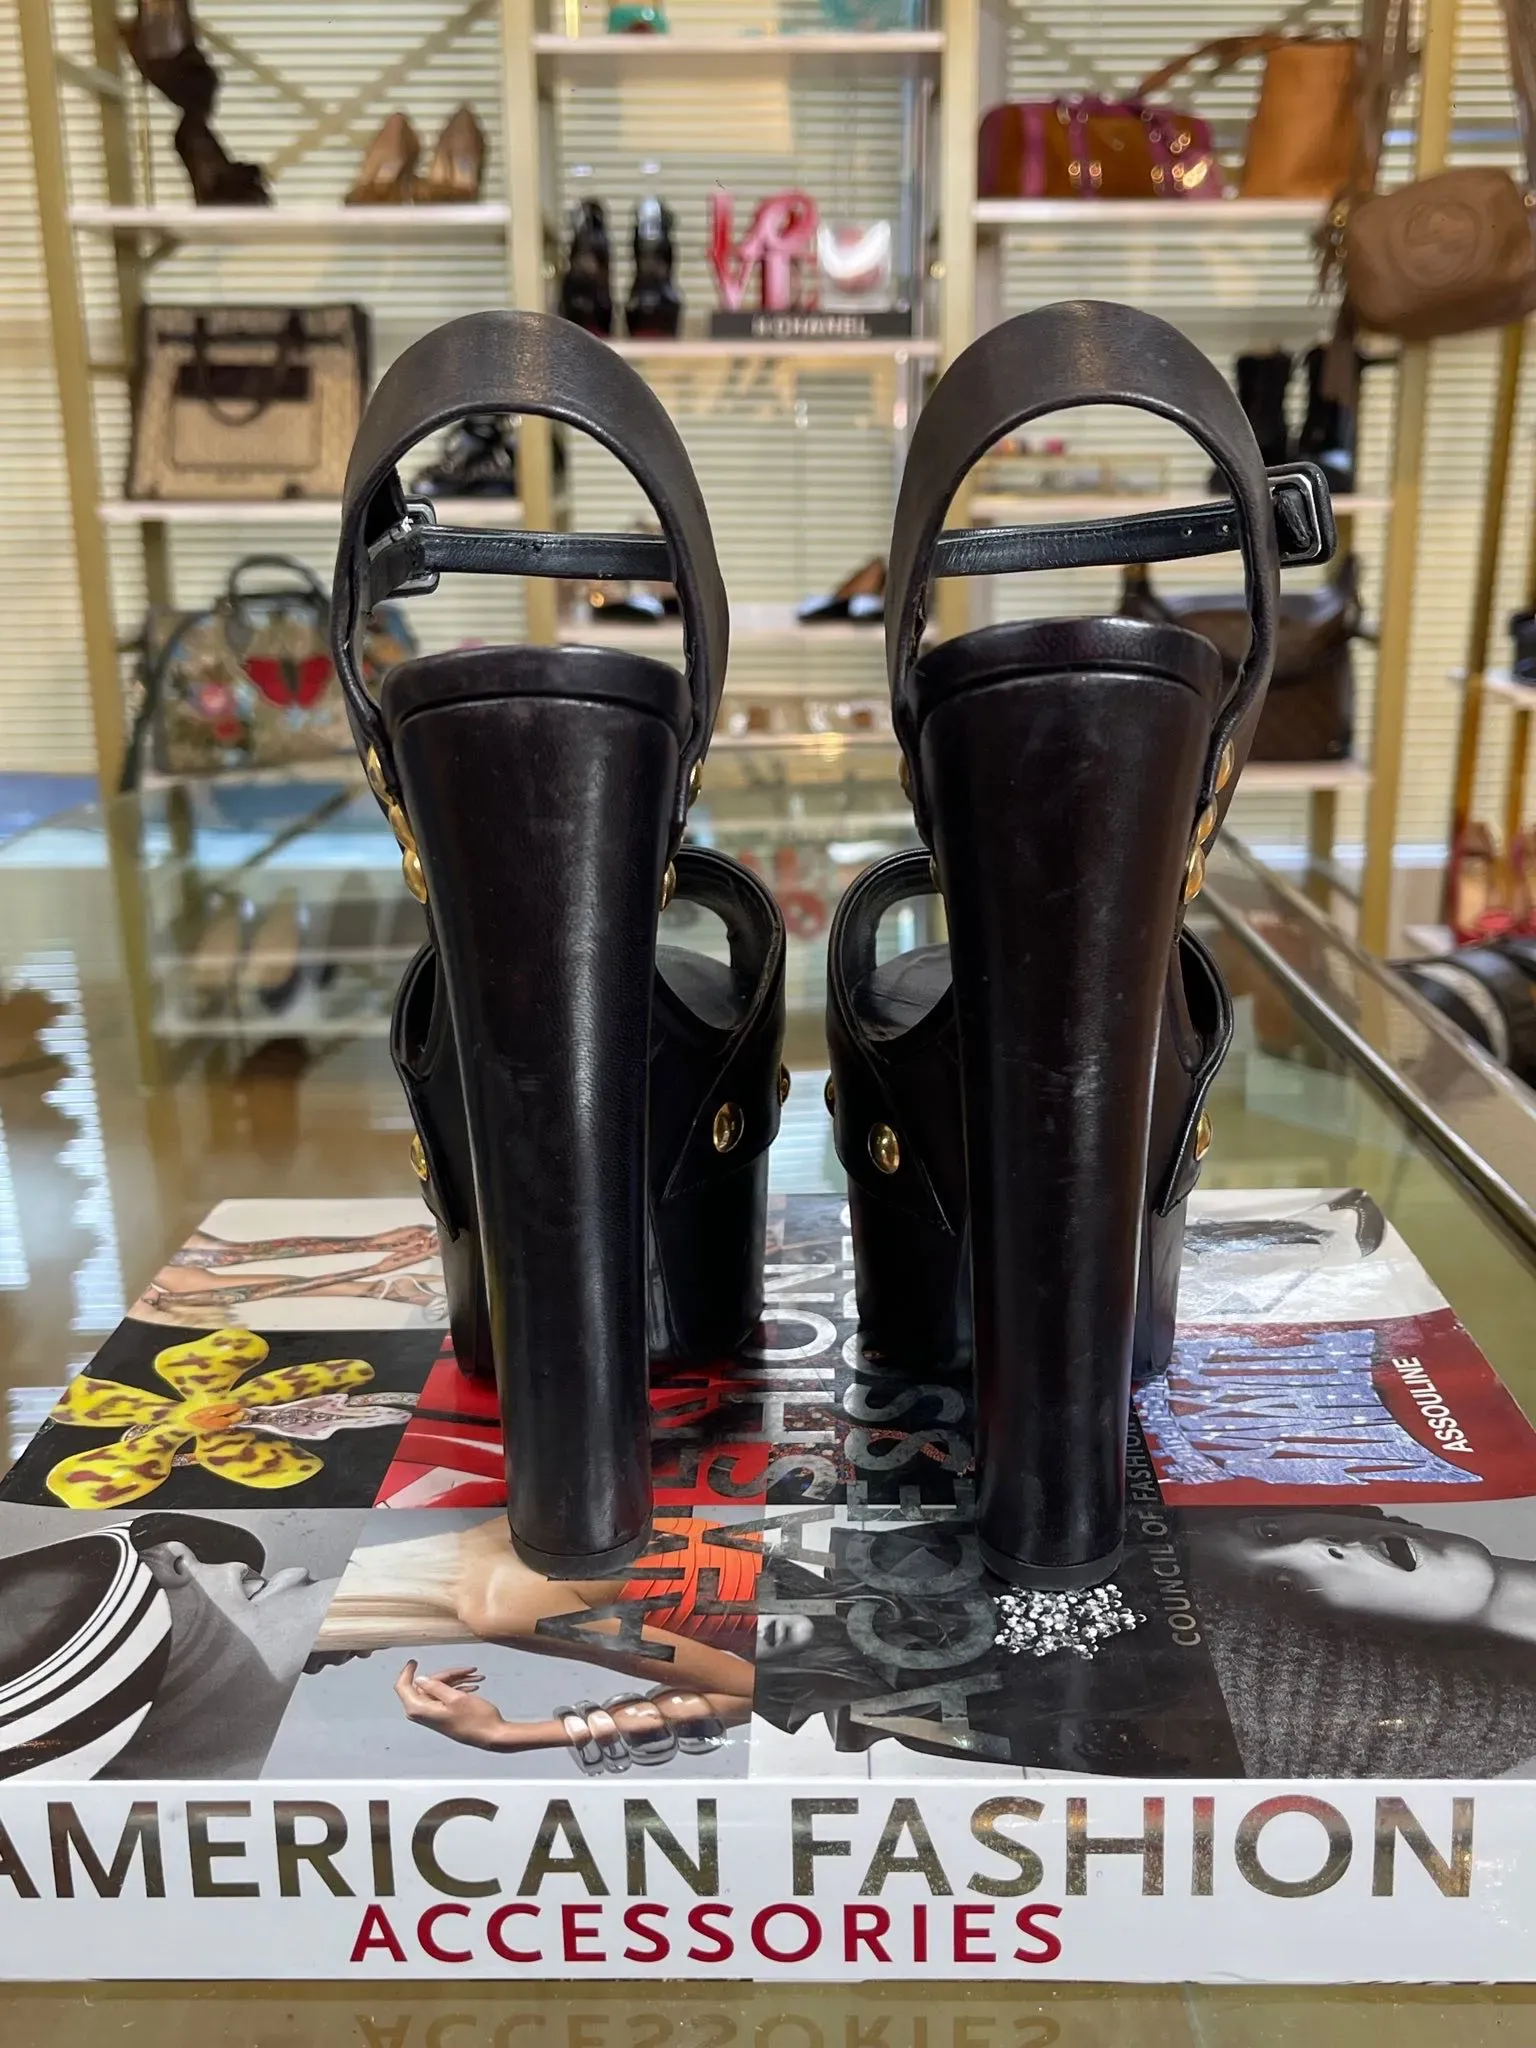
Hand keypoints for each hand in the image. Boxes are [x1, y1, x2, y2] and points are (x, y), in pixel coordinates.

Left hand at [394, 1662, 509, 1748]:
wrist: (491, 1735)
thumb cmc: (475, 1718)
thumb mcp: (455, 1698)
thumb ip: (435, 1687)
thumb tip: (419, 1679)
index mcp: (420, 1709)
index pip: (403, 1687)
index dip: (407, 1672)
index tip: (413, 1660)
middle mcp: (424, 1713)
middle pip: (427, 1685)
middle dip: (447, 1675)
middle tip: (467, 1670)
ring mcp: (434, 1714)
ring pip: (439, 1688)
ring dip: (457, 1680)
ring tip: (476, 1675)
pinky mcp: (444, 1715)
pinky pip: (446, 1695)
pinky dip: (458, 1687)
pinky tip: (474, 1683)